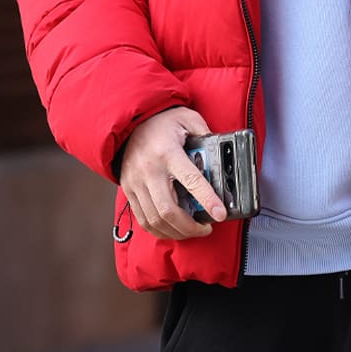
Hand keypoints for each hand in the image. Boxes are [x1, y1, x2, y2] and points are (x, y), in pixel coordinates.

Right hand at [118, 106, 225, 239]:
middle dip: (190, 227)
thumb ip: (205, 134)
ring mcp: (136, 183)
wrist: (130, 121)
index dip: (207, 200)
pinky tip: (173, 229)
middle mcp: (149, 170)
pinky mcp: (129, 191)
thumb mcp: (188, 119)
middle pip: (168, 210)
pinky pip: (143, 220)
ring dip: (176, 232)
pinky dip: (159, 230)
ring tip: (192, 230)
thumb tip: (221, 153)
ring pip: (155, 219)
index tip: (220, 214)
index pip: (191, 180)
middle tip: (206, 228)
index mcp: (168, 152)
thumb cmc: (162, 121)